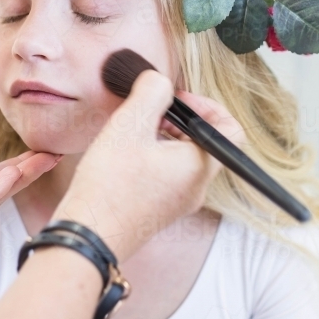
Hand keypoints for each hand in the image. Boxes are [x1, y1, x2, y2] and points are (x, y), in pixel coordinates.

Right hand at [52, 71, 245, 260]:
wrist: (89, 236)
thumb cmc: (109, 186)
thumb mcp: (129, 126)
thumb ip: (151, 92)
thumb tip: (159, 81)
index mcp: (199, 166)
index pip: (230, 130)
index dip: (207, 106)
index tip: (176, 100)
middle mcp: (196, 187)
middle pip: (204, 142)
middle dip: (178, 119)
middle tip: (148, 113)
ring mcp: (179, 202)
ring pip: (184, 158)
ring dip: (163, 137)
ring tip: (131, 131)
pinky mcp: (159, 210)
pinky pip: (168, 175)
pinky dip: (153, 156)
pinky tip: (123, 154)